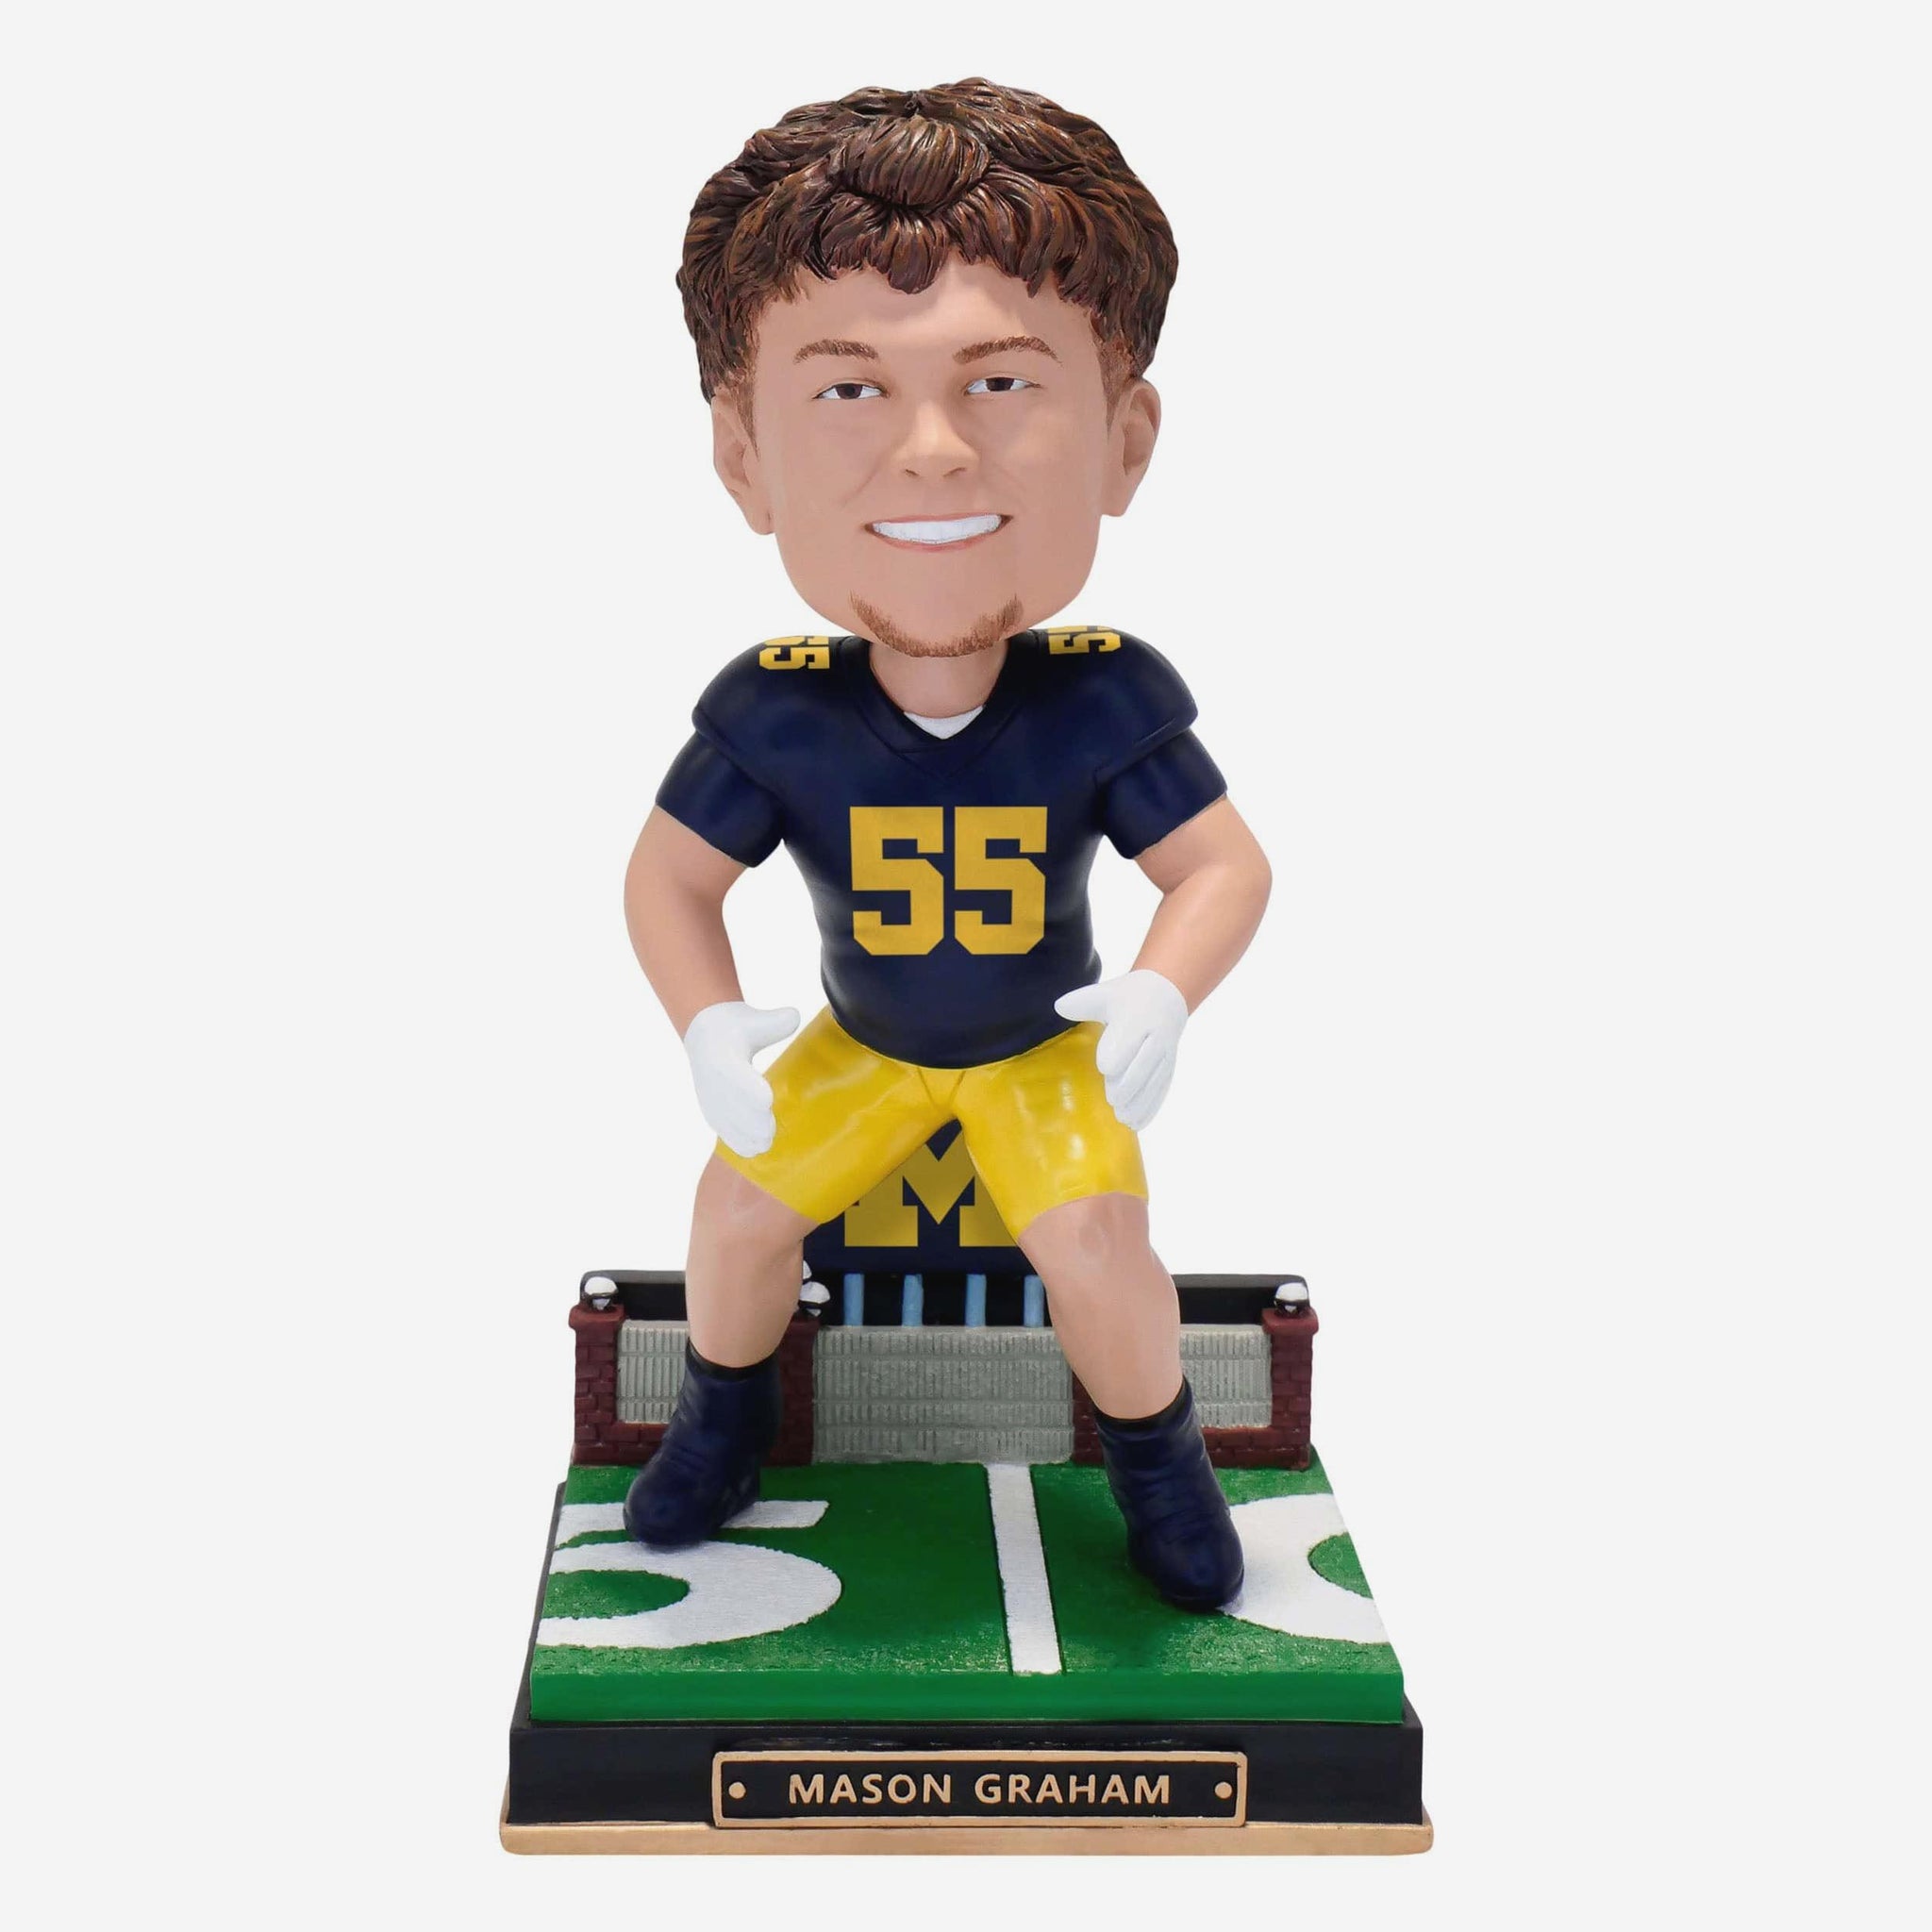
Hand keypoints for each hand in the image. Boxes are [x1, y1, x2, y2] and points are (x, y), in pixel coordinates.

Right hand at [681, 1001, 799, 1155]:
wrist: (705, 1038)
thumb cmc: (735, 1027)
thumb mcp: (755, 1019)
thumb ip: (776, 1021)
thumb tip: (793, 1016)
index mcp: (723, 1059)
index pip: (738, 1083)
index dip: (755, 1096)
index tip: (768, 1100)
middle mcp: (714, 1085)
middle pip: (738, 1114)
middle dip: (759, 1124)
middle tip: (774, 1124)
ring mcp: (712, 1102)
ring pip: (734, 1130)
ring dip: (753, 1137)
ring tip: (769, 1136)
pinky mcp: (712, 1114)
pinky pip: (728, 1137)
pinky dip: (744, 1144)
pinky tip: (758, 1144)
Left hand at [1053, 970, 1188, 1131]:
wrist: (1166, 997)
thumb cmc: (1128, 997)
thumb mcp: (1105, 994)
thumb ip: (1082, 1003)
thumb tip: (1058, 1007)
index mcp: (1137, 1018)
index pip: (1128, 1040)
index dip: (1117, 1054)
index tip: (1105, 1067)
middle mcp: (1155, 1037)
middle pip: (1143, 1065)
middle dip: (1128, 1084)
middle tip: (1112, 1099)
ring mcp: (1165, 1055)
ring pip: (1154, 1081)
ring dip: (1139, 1102)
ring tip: (1122, 1118)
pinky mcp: (1169, 1068)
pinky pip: (1161, 1089)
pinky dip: (1150, 1108)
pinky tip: (1137, 1123)